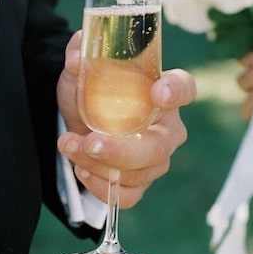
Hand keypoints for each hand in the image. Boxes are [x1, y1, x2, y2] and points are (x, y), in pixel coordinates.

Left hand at [57, 31, 196, 207]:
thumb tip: (75, 58)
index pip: (184, 88)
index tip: (158, 92)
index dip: (176, 91)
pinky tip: (82, 170)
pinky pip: (130, 196)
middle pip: (159, 146)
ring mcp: (156, 159)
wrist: (80, 121)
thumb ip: (78, 57)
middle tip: (90, 141)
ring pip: (140, 173)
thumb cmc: (92, 92)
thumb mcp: (81, 71)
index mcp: (162, 91)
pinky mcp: (140, 182)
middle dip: (123, 150)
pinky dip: (102, 187)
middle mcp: (167, 128)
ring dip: (99, 164)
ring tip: (69, 145)